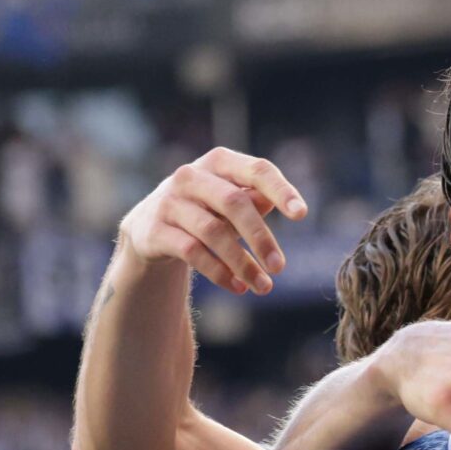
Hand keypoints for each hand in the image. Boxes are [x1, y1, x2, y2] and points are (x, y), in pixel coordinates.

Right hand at [120, 150, 308, 295]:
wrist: (149, 228)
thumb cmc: (204, 210)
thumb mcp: (231, 203)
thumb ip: (255, 199)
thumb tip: (281, 203)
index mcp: (219, 162)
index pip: (257, 169)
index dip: (281, 190)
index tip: (302, 215)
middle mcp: (191, 176)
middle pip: (235, 203)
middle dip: (261, 237)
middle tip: (280, 267)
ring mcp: (169, 202)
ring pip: (213, 232)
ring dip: (242, 263)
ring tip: (264, 287)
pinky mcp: (154, 230)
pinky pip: (193, 252)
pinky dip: (219, 272)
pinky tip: (238, 287)